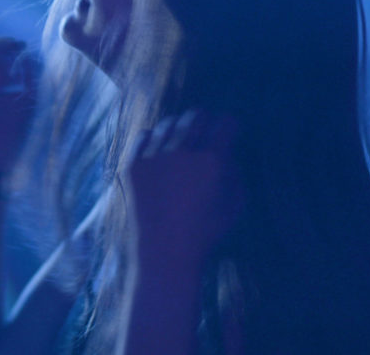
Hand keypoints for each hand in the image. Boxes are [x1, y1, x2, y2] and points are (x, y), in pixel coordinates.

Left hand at [124, 110, 243, 267]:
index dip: (230, 124)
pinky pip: (144, 136)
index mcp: (212, 161)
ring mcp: (154, 157)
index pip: (225, 123)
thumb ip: (236, 173)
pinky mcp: (133, 165)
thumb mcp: (235, 205)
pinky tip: (160, 147)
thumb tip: (228, 151)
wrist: (164, 252)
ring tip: (183, 138)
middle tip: (206, 128)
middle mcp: (182, 153)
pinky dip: (154, 137)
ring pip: (170, 123)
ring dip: (180, 127)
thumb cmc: (205, 232)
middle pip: (196, 116)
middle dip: (206, 119)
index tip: (229, 129)